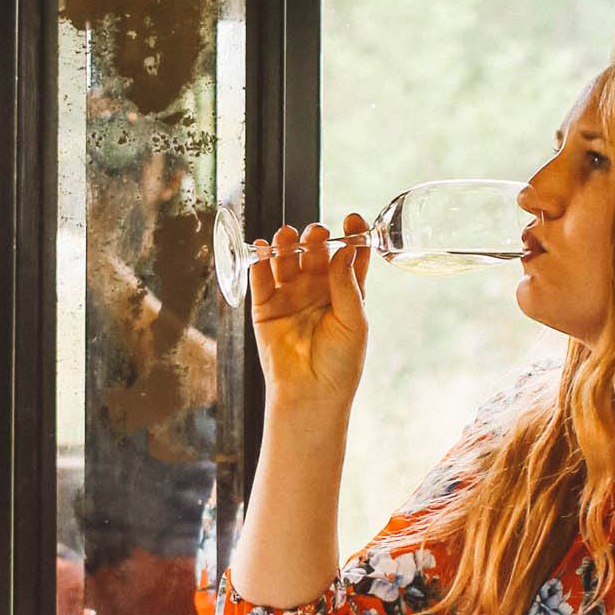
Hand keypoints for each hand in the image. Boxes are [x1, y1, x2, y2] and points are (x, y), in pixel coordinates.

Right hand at [247, 219, 370, 408]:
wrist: (310, 395)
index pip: (350, 255)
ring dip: (287, 245)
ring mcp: (290, 296)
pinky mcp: (265, 307)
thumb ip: (347, 285)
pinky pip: (260, 278)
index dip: (352, 235)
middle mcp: (317, 290)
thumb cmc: (340, 364)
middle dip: (315, 239)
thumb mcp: (354, 322)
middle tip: (317, 234)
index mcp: (345, 292)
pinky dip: (259, 261)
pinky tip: (264, 248)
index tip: (352, 219)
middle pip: (315, 253)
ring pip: (287, 260)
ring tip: (288, 237)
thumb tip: (346, 249)